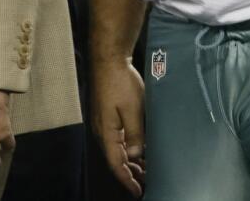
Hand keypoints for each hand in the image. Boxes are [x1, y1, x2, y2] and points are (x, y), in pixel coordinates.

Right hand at [92, 58, 145, 197]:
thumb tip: (134, 156)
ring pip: (117, 150)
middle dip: (131, 174)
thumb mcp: (132, 108)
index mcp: (107, 133)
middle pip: (116, 160)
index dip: (127, 180)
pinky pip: (118, 139)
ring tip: (146, 170)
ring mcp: (104, 124)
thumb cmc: (120, 82)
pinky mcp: (108, 116)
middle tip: (147, 182)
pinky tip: (139, 149)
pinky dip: (129, 148)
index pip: (116, 164)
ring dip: (131, 162)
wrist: (108, 61)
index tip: (138, 191)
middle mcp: (103, 132)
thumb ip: (135, 133)